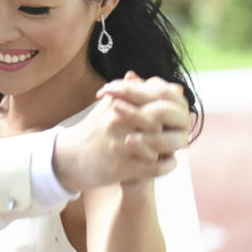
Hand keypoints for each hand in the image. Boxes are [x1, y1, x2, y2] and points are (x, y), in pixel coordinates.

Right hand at [52, 73, 189, 191]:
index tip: (177, 109)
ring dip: (173, 144)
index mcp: (117, 103)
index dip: (171, 102)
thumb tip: (160, 84)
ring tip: (177, 143)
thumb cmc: (94, 129)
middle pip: (160, 115)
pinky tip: (170, 161)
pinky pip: (155, 166)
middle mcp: (118, 121)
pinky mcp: (122, 167)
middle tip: (181, 126)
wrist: (70, 157)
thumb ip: (134, 94)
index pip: (154, 95)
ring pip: (160, 141)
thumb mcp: (109, 106)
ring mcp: (121, 144)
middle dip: (175, 122)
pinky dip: (167, 164)